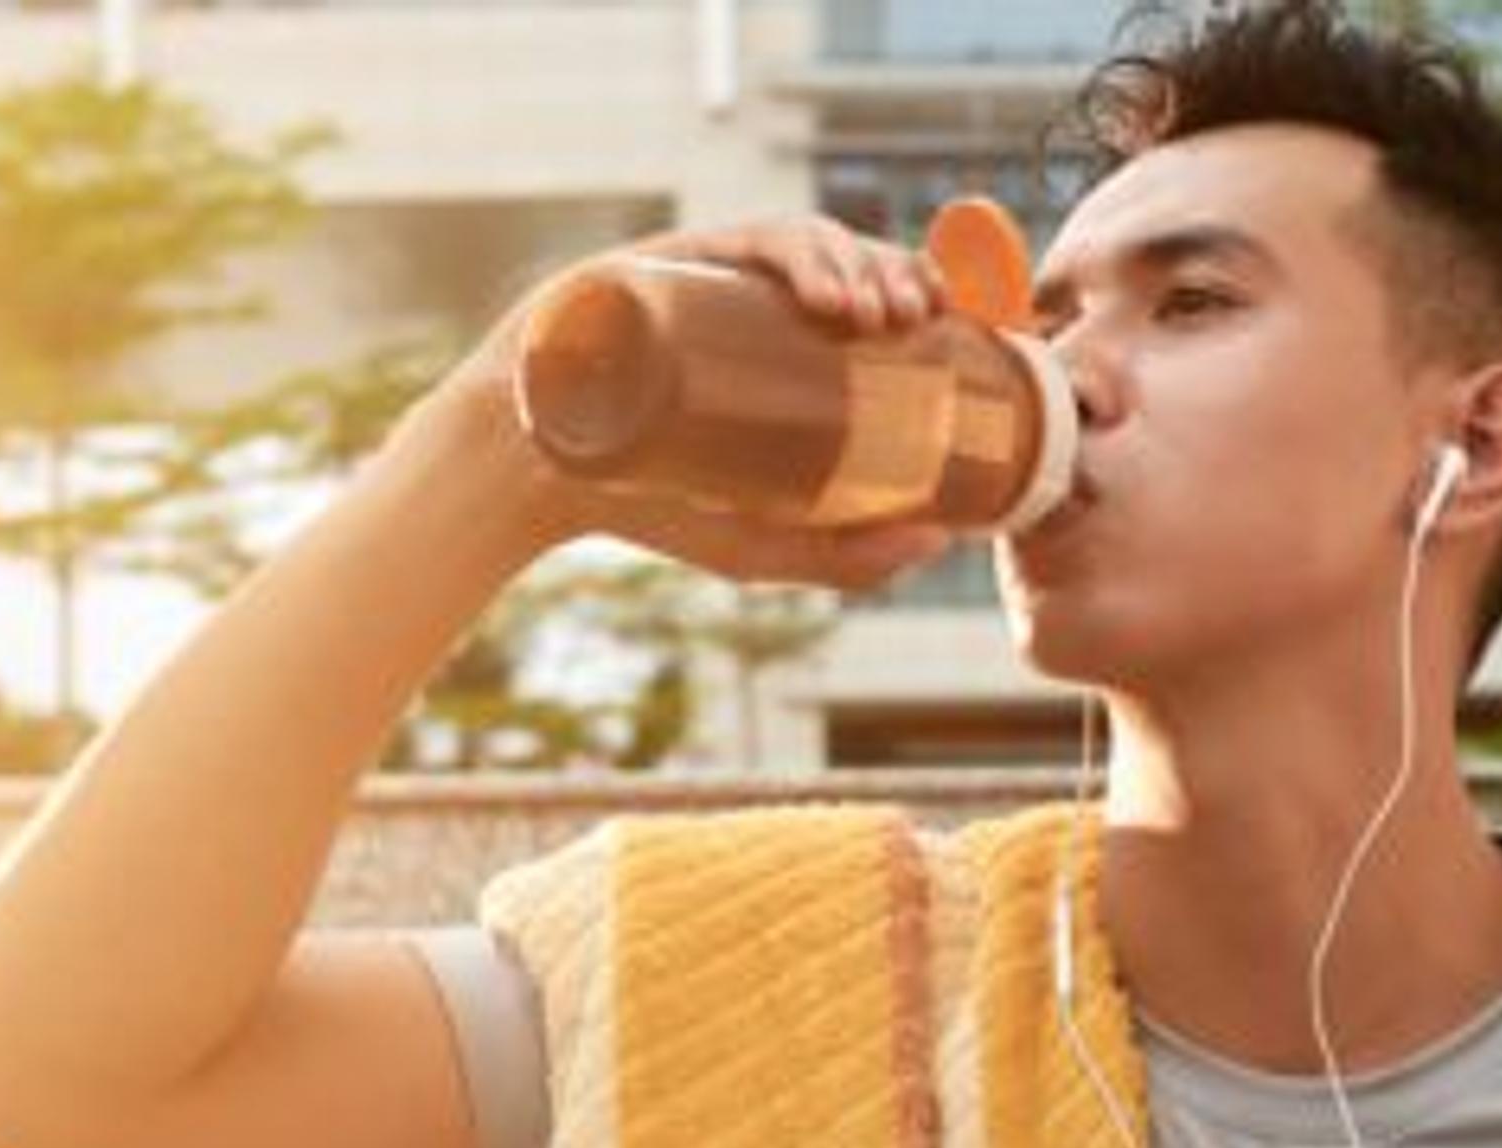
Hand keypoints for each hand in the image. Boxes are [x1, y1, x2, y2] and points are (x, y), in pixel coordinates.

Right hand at [428, 213, 966, 591]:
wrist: (538, 484)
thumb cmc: (653, 507)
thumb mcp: (763, 546)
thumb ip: (847, 555)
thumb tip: (941, 539)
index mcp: (785, 344)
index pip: (871, 292)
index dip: (923, 288)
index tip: (963, 320)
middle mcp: (753, 300)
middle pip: (848, 258)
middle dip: (897, 272)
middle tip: (922, 319)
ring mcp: (711, 277)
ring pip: (806, 239)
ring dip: (857, 262)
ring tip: (878, 315)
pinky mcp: (669, 262)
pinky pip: (747, 239)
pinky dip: (800, 257)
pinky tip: (829, 297)